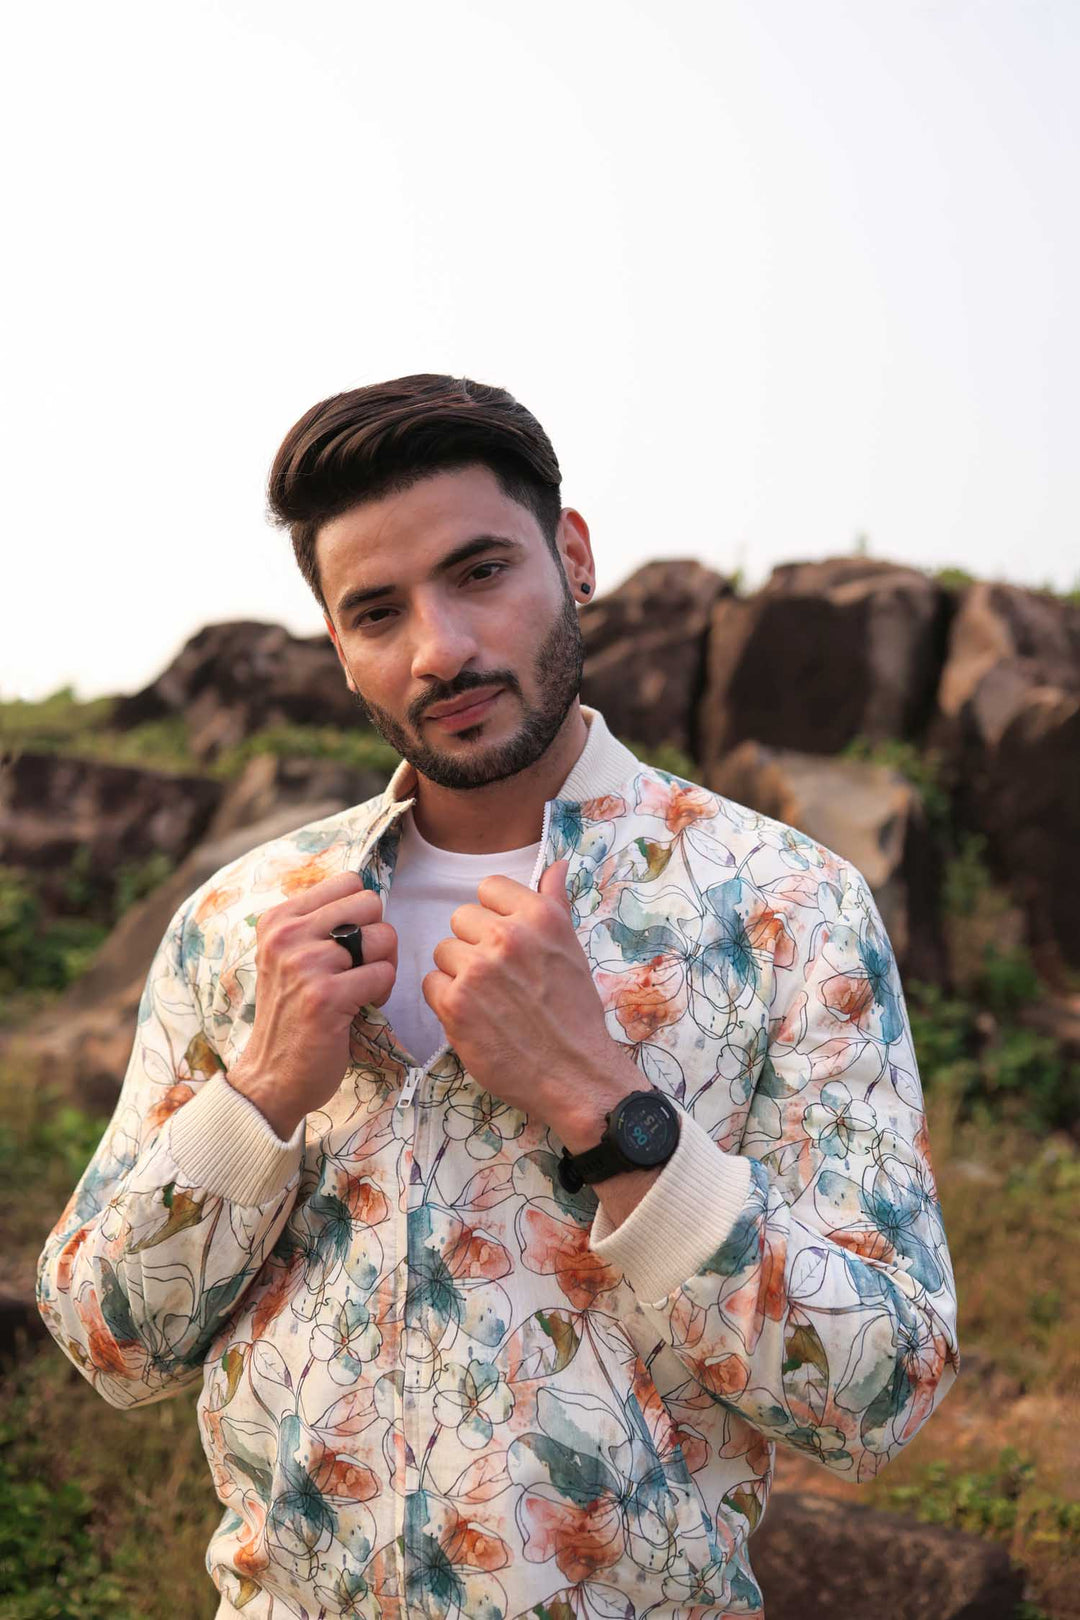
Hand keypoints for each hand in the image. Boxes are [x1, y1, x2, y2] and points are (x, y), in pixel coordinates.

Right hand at [227, 871, 396, 1138]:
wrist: (271, 1076)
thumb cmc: (292, 1014)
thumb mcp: (290, 957)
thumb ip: (319, 923)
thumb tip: (367, 891)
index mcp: (278, 919)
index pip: (350, 882)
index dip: (361, 915)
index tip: (347, 945)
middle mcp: (287, 935)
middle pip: (371, 903)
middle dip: (377, 937)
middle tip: (358, 969)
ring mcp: (305, 964)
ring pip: (383, 937)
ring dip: (382, 967)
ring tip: (358, 991)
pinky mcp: (326, 995)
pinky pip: (384, 974)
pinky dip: (382, 994)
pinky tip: (358, 1010)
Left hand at [423, 860, 640, 1149]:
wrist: (575, 1073)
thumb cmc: (575, 1012)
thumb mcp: (572, 949)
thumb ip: (554, 902)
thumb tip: (554, 864)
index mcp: (539, 916)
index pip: (489, 887)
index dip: (493, 915)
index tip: (507, 942)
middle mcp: (507, 936)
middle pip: (460, 918)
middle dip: (474, 945)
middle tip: (499, 977)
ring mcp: (478, 970)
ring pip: (443, 951)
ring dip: (458, 974)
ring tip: (488, 1000)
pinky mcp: (455, 1004)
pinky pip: (430, 983)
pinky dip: (446, 1001)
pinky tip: (474, 1017)